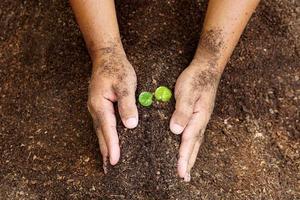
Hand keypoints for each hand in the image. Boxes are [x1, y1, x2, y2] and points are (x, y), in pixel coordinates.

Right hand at [87, 43, 137, 171]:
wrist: (107, 57)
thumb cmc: (117, 69)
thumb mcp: (125, 85)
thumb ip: (127, 104)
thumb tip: (130, 125)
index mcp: (100, 104)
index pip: (108, 129)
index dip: (112, 145)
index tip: (116, 160)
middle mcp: (95, 109)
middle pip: (101, 134)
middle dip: (106, 151)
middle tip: (110, 168)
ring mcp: (96, 108)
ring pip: (101, 131)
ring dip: (105, 145)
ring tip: (109, 160)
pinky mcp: (101, 106)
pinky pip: (103, 125)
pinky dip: (106, 136)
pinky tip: (110, 141)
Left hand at [170, 61, 221, 181]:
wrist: (207, 69)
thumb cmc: (196, 79)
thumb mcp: (186, 92)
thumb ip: (182, 111)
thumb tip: (176, 130)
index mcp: (199, 117)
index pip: (189, 140)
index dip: (184, 157)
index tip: (180, 172)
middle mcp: (201, 121)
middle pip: (195, 145)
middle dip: (189, 162)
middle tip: (184, 177)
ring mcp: (201, 119)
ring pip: (195, 141)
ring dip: (191, 156)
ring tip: (186, 169)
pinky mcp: (198, 115)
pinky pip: (194, 134)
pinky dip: (190, 145)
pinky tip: (187, 148)